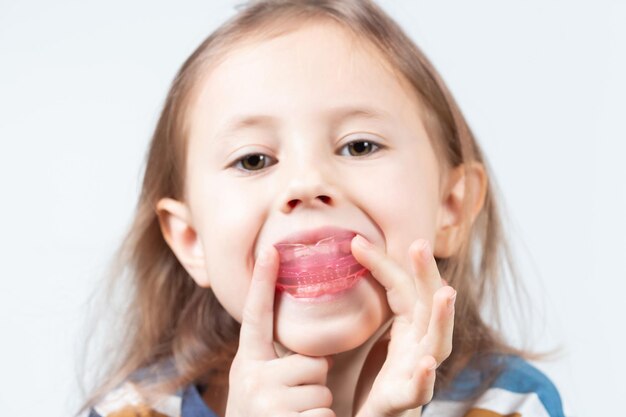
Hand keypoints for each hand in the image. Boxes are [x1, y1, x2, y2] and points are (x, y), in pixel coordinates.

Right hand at [225, 245, 335, 416]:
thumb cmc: (261, 416)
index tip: (271, 249)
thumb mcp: (257, 384)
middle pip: (312, 362)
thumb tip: (316, 353)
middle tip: (291, 403)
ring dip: (316, 408)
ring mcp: (265, 402)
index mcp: (247, 363)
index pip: (256, 316)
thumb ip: (275, 362)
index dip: (262, 282)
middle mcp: (251, 378)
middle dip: (312, 384)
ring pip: (321, 390)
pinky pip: (324, 415)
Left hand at [351, 236, 455, 416]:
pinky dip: (426, 377)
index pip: (403, 288)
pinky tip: (426, 362)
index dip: (384, 265)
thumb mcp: (374, 328)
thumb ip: (370, 295)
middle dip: (428, 276)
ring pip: (438, 344)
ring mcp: (416, 371)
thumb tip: (353, 246)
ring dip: (443, 319)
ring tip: (445, 294)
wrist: (375, 414)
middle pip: (429, 307)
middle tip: (421, 244)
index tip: (357, 242)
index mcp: (410, 325)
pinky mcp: (404, 399)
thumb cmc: (379, 372)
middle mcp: (419, 344)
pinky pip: (419, 389)